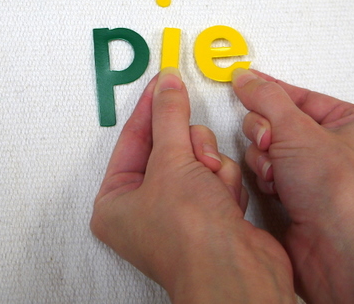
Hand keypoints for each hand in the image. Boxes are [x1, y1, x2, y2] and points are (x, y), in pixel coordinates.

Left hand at [91, 68, 294, 303]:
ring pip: (198, 157)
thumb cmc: (191, 238)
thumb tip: (167, 84)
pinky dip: (225, 183)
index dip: (151, 106)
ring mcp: (179, 212)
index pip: (132, 138)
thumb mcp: (171, 162)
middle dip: (188, 148)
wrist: (237, 274)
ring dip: (210, 167)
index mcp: (116, 201)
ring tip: (211, 188)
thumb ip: (169, 115)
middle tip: (194, 156)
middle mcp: (144, 208)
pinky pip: (217, 175)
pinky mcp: (210, 214)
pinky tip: (226, 203)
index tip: (164, 79)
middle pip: (170, 146)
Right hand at [232, 68, 353, 303]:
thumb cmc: (340, 195)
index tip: (243, 81)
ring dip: (266, 160)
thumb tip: (247, 78)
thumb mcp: (298, 131)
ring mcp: (322, 175)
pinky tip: (276, 191)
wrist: (339, 254)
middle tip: (270, 144)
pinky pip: (272, 174)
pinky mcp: (304, 198)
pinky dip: (267, 180)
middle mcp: (343, 148)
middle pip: (282, 122)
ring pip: (272, 149)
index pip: (303, 96)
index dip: (271, 91)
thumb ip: (267, 99)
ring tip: (277, 176)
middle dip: (268, 135)